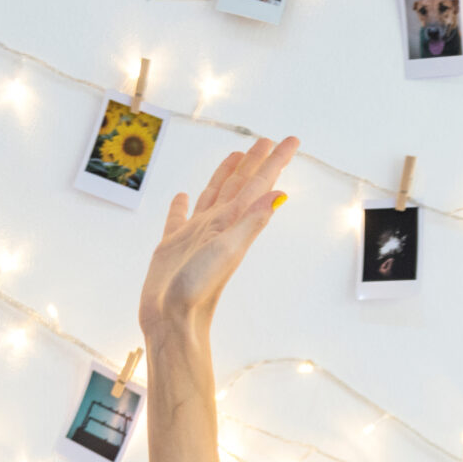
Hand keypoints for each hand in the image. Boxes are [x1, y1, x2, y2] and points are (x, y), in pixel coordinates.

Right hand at [137, 135, 298, 337]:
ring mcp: (195, 235)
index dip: (274, 162)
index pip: (258, 185)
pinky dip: (182, 205)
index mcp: (232, 224)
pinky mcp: (172, 246)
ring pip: (213, 195)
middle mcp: (217, 226)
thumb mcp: (228, 250)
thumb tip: (280, 195)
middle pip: (239, 185)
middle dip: (254, 162)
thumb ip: (252, 222)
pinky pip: (179, 218)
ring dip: (225, 176)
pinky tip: (183, 196)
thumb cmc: (199, 290)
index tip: (291, 141)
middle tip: (267, 140)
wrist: (172, 320)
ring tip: (235, 157)